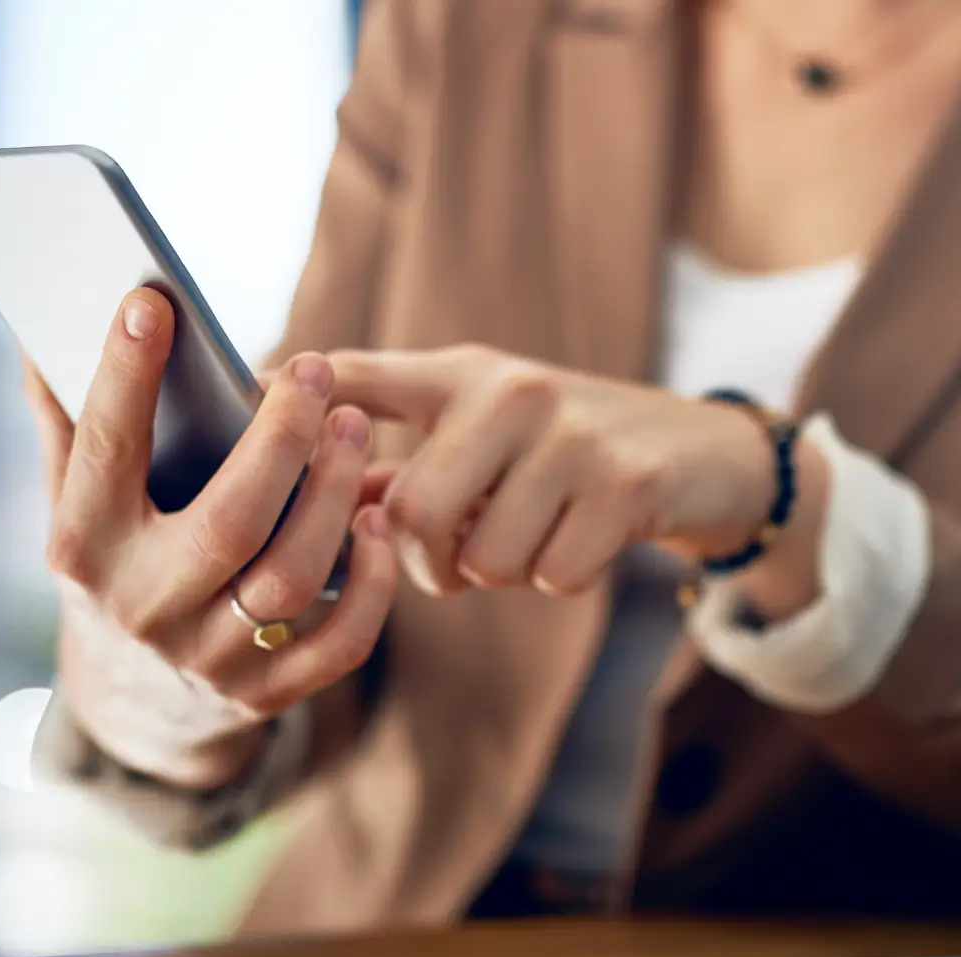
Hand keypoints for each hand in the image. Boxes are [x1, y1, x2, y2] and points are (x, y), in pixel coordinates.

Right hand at [22, 289, 398, 788]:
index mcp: (84, 548)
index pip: (104, 451)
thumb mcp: (73, 502)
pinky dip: (369, 585)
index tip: (152, 302)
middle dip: (280, 440)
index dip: (125, 376)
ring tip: (355, 427)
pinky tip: (378, 521)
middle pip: (229, 523)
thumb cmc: (114, 564)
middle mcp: (142, 608)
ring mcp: (206, 659)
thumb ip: (66, 421)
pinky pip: (338, 644)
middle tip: (314, 370)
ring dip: (334, 498)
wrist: (131, 702)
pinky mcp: (263, 695)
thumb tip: (40, 327)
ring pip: (290, 578)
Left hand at [326, 344, 787, 597]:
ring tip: (537, 536)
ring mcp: (574, 435)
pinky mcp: (629, 484)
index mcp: (465, 376)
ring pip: (486, 557)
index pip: (358, 376)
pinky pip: (554, 574)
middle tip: (458, 560)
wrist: (704, 453)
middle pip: (411, 511)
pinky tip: (586, 540)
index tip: (256, 397)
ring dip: (505, 573)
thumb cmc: (572, 451)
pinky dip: (563, 577)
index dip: (296, 395)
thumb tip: (316, 505)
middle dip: (428, 562)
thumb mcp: (488, 437)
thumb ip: (404, 467)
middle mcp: (514, 392)